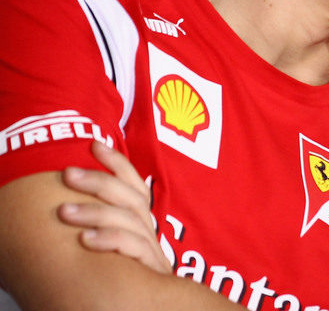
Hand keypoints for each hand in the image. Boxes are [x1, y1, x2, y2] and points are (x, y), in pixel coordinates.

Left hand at [57, 140, 170, 274]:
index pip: (133, 182)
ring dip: (94, 211)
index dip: (116, 161)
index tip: (94, 143)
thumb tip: (66, 204)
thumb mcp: (119, 246)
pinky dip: (109, 240)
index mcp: (141, 220)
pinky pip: (132, 247)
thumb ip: (106, 225)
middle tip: (67, 173)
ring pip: (127, 218)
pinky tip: (85, 241)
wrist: (155, 306)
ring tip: (64, 212)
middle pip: (128, 195)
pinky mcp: (151, 266)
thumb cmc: (130, 276)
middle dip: (97, 180)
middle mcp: (148, 228)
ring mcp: (151, 246)